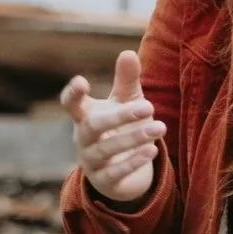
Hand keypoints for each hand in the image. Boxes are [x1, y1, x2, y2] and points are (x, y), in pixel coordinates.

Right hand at [60, 51, 165, 203]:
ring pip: (106, 150)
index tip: (81, 81)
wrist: (125, 169)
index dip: (73, 95)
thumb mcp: (127, 101)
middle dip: (120, 116)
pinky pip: (115, 174)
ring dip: (134, 138)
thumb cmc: (123, 126)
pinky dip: (133, 162)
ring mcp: (91, 161)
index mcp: (85, 116)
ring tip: (161, 127)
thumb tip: (128, 52)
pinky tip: (152, 150)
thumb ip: (127, 79)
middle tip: (149, 106)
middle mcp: (84, 139)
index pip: (71, 105)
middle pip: (93, 127)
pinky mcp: (105, 181)